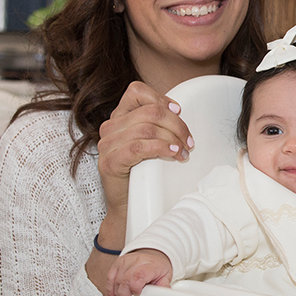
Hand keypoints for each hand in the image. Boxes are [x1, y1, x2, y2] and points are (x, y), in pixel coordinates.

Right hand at [97, 81, 193, 221]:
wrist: (128, 204)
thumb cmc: (142, 171)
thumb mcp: (150, 140)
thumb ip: (157, 123)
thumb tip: (177, 111)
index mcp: (120, 117)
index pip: (136, 91)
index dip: (161, 98)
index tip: (179, 111)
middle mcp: (110, 127)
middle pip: (149, 112)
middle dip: (176, 125)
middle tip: (188, 141)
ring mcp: (107, 145)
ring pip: (146, 129)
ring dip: (172, 139)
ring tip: (183, 151)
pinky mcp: (110, 162)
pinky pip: (138, 148)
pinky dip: (160, 148)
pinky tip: (173, 154)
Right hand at [106, 249, 173, 295]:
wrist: (154, 256)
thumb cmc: (158, 267)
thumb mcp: (165, 277)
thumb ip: (163, 287)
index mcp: (150, 265)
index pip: (139, 275)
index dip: (135, 287)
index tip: (137, 294)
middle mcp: (137, 261)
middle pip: (125, 280)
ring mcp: (126, 261)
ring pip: (116, 279)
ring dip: (116, 293)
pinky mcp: (118, 262)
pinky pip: (110, 276)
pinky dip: (109, 288)